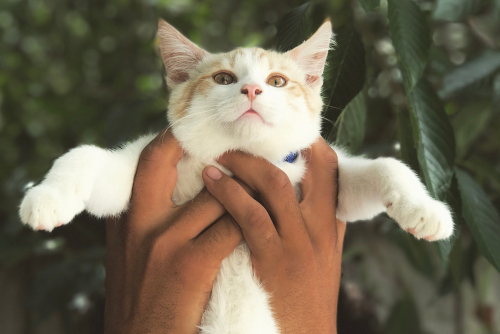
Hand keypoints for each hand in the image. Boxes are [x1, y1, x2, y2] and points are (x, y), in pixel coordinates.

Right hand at [104, 130, 241, 333]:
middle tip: (235, 143)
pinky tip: (263, 225)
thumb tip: (167, 192)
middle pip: (169, 159)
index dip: (173, 140)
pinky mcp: (191, 264)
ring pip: (215, 196)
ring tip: (261, 186)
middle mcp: (139, 223)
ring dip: (241, 191)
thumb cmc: (142, 303)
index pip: (147, 162)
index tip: (198, 132)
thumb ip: (145, 222)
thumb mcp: (129, 256)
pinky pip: (231, 228)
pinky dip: (250, 223)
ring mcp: (164, 241)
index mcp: (124, 219)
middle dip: (202, 145)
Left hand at [202, 138, 343, 333]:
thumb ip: (313, 228)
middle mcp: (320, 230)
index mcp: (330, 228)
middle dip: (276, 148)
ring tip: (220, 156)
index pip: (332, 172)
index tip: (283, 134)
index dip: (310, 147)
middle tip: (243, 139)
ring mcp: (298, 244)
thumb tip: (299, 198)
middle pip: (312, 169)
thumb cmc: (306, 302)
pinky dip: (230, 195)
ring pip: (275, 185)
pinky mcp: (274, 261)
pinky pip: (250, 217)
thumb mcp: (321, 262)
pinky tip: (211, 184)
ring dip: (245, 164)